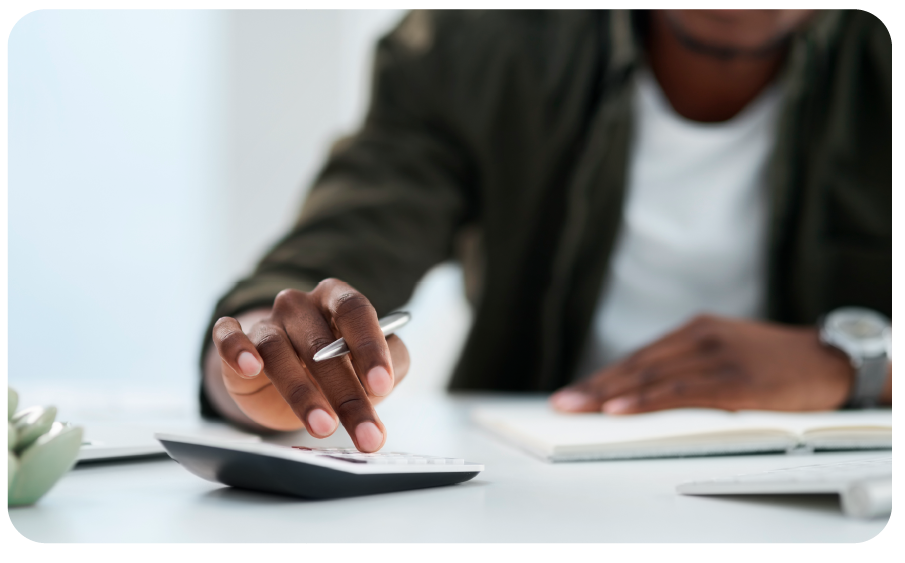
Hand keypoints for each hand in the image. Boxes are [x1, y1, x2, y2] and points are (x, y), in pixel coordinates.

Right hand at [210, 279, 409, 451]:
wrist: (288, 387)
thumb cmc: (339, 370)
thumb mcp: (372, 368)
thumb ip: (392, 364)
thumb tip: (389, 374)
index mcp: (337, 300)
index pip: (355, 311)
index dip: (369, 347)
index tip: (381, 385)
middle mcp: (300, 305)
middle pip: (322, 343)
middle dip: (346, 393)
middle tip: (364, 433)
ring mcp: (266, 322)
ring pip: (278, 350)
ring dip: (301, 392)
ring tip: (323, 427)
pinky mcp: (235, 341)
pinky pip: (229, 336)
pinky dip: (236, 349)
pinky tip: (251, 367)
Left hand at [550, 315, 853, 413]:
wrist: (831, 360)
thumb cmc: (777, 362)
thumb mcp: (729, 352)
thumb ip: (691, 366)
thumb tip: (647, 394)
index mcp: (696, 329)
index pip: (639, 357)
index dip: (603, 376)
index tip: (574, 392)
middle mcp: (700, 337)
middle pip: (637, 365)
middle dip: (595, 386)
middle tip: (561, 403)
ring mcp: (716, 356)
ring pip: (651, 377)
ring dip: (610, 395)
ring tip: (578, 408)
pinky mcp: (733, 380)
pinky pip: (680, 391)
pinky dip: (646, 401)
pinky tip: (620, 410)